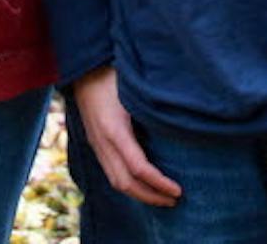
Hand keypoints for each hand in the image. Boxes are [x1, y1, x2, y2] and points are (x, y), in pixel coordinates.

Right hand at [71, 66, 181, 207]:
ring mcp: (96, 144)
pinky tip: (143, 183)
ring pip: (115, 181)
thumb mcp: (136, 90)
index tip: (179, 191)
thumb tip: (183, 125)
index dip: (159, 183)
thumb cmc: (114, 74)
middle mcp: (102, 142)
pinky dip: (128, 184)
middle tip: (175, 200)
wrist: (83, 67)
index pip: (139, 168)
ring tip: (161, 197)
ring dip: (139, 194)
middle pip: (125, 183)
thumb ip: (155, 109)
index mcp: (114, 130)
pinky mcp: (95, 143)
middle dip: (151, 196)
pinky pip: (111, 172)